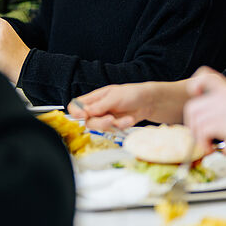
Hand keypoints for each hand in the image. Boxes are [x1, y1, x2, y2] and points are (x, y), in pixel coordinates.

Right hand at [68, 80, 183, 130]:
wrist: (149, 102)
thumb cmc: (132, 93)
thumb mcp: (115, 96)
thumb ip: (100, 105)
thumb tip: (86, 112)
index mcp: (93, 98)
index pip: (75, 105)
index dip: (76, 112)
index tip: (84, 115)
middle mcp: (97, 109)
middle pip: (87, 120)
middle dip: (100, 122)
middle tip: (111, 119)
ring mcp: (105, 118)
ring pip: (100, 128)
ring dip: (114, 125)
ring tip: (126, 119)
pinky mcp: (114, 126)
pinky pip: (112, 131)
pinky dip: (122, 127)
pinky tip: (129, 119)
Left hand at [184, 68, 225, 156]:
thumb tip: (225, 133)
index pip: (205, 76)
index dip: (196, 84)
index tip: (195, 94)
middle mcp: (223, 97)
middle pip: (193, 106)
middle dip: (192, 123)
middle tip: (199, 135)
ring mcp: (221, 109)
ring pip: (195, 121)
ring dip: (198, 137)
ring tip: (206, 146)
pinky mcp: (221, 123)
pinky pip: (202, 132)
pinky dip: (203, 143)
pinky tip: (211, 149)